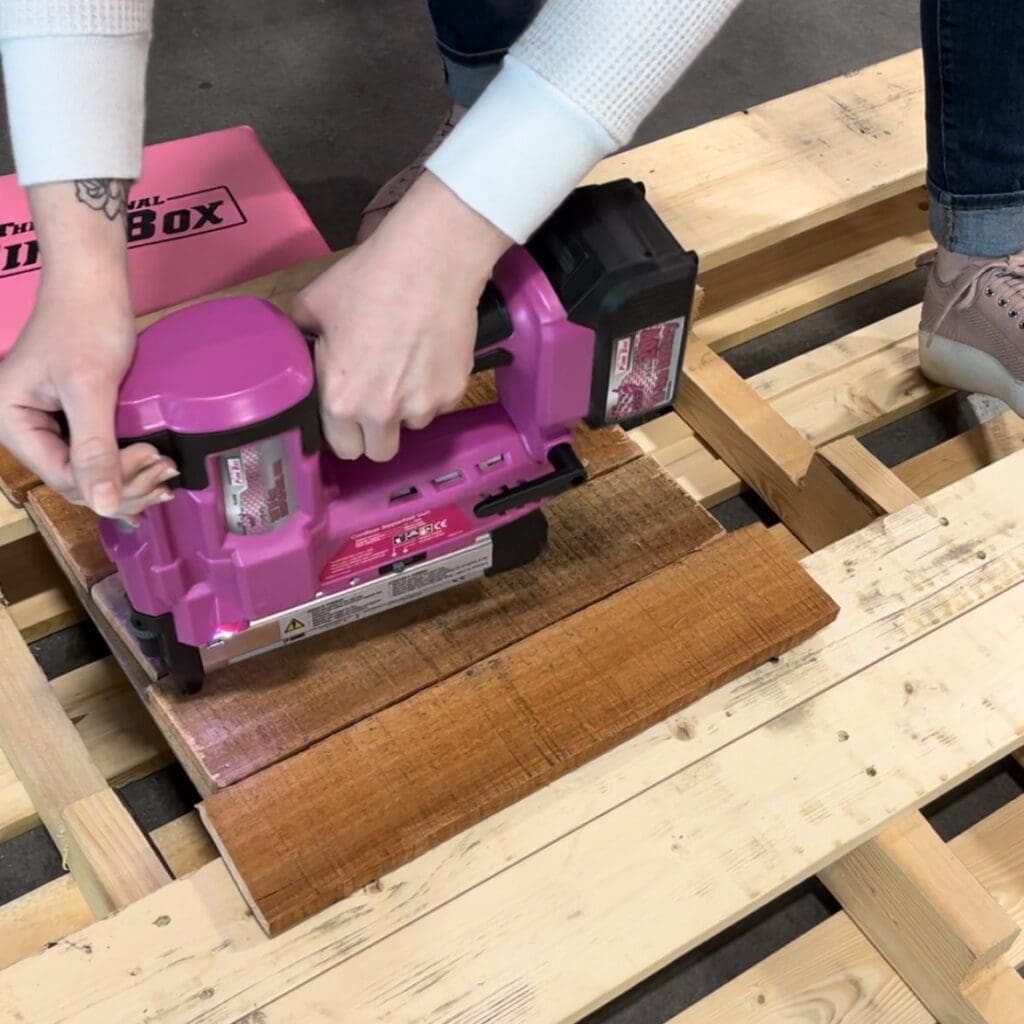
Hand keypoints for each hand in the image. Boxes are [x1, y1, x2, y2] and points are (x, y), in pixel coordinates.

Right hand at [0, 182, 176, 518]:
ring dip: (129, 479)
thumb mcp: (90, 387)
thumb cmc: (86, 323)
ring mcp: (47, 422)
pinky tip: (152, 471)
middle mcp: (23, 426)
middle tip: (165, 476)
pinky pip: (96, 453)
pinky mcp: (71, 416)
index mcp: (12, 421)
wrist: (93, 280)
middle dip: (123, 485)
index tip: (152, 461)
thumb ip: (94, 448)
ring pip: (89, 472)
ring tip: (165, 476)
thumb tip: (104, 505)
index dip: (110, 482)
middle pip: (76, 481)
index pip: (63, 478)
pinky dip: (125, 464)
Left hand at [292, 171, 511, 461]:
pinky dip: (434, 388)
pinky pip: (439, 404)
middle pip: (380, 451)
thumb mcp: (315, 303)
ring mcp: (422, 405)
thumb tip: (298, 344)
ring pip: (412, 425)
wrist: (431, 261)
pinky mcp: (454, 392)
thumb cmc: (369, 279)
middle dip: (376, 432)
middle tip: (377, 399)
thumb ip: (302, 336)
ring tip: (406, 366)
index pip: (342, 448)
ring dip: (407, 408)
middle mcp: (381, 413)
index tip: (348, 416)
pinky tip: (429, 354)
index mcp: (340, 399)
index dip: (344, 432)